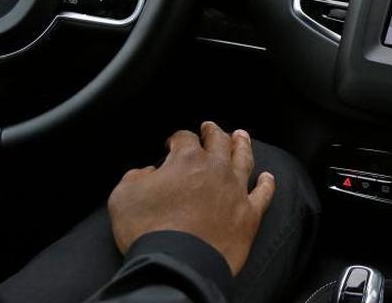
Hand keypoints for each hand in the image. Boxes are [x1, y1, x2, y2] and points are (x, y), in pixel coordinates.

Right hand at [107, 122, 275, 273]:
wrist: (177, 264)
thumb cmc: (147, 229)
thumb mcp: (123, 196)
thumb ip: (135, 177)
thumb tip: (147, 173)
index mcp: (187, 159)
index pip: (185, 138)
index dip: (178, 138)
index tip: (173, 144)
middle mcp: (216, 169)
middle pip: (219, 142)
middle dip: (213, 132)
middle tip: (211, 127)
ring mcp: (236, 190)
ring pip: (244, 159)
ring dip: (242, 145)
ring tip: (242, 136)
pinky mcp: (249, 215)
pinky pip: (263, 194)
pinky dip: (267, 184)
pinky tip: (268, 177)